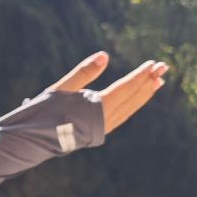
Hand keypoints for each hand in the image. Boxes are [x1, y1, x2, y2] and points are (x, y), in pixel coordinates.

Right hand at [50, 49, 167, 133]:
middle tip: (163, 68)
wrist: (32, 142)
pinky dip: (133, 104)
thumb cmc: (43, 113)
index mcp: (96, 108)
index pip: (125, 88)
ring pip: (130, 109)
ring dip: (144, 95)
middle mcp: (104, 120)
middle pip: (132, 99)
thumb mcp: (61, 88)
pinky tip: (136, 98)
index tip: (153, 64)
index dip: (140, 75)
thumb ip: (84, 72)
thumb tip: (105, 55)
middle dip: (148, 83)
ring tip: (156, 82)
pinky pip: (123, 115)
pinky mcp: (99, 131)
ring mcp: (103, 128)